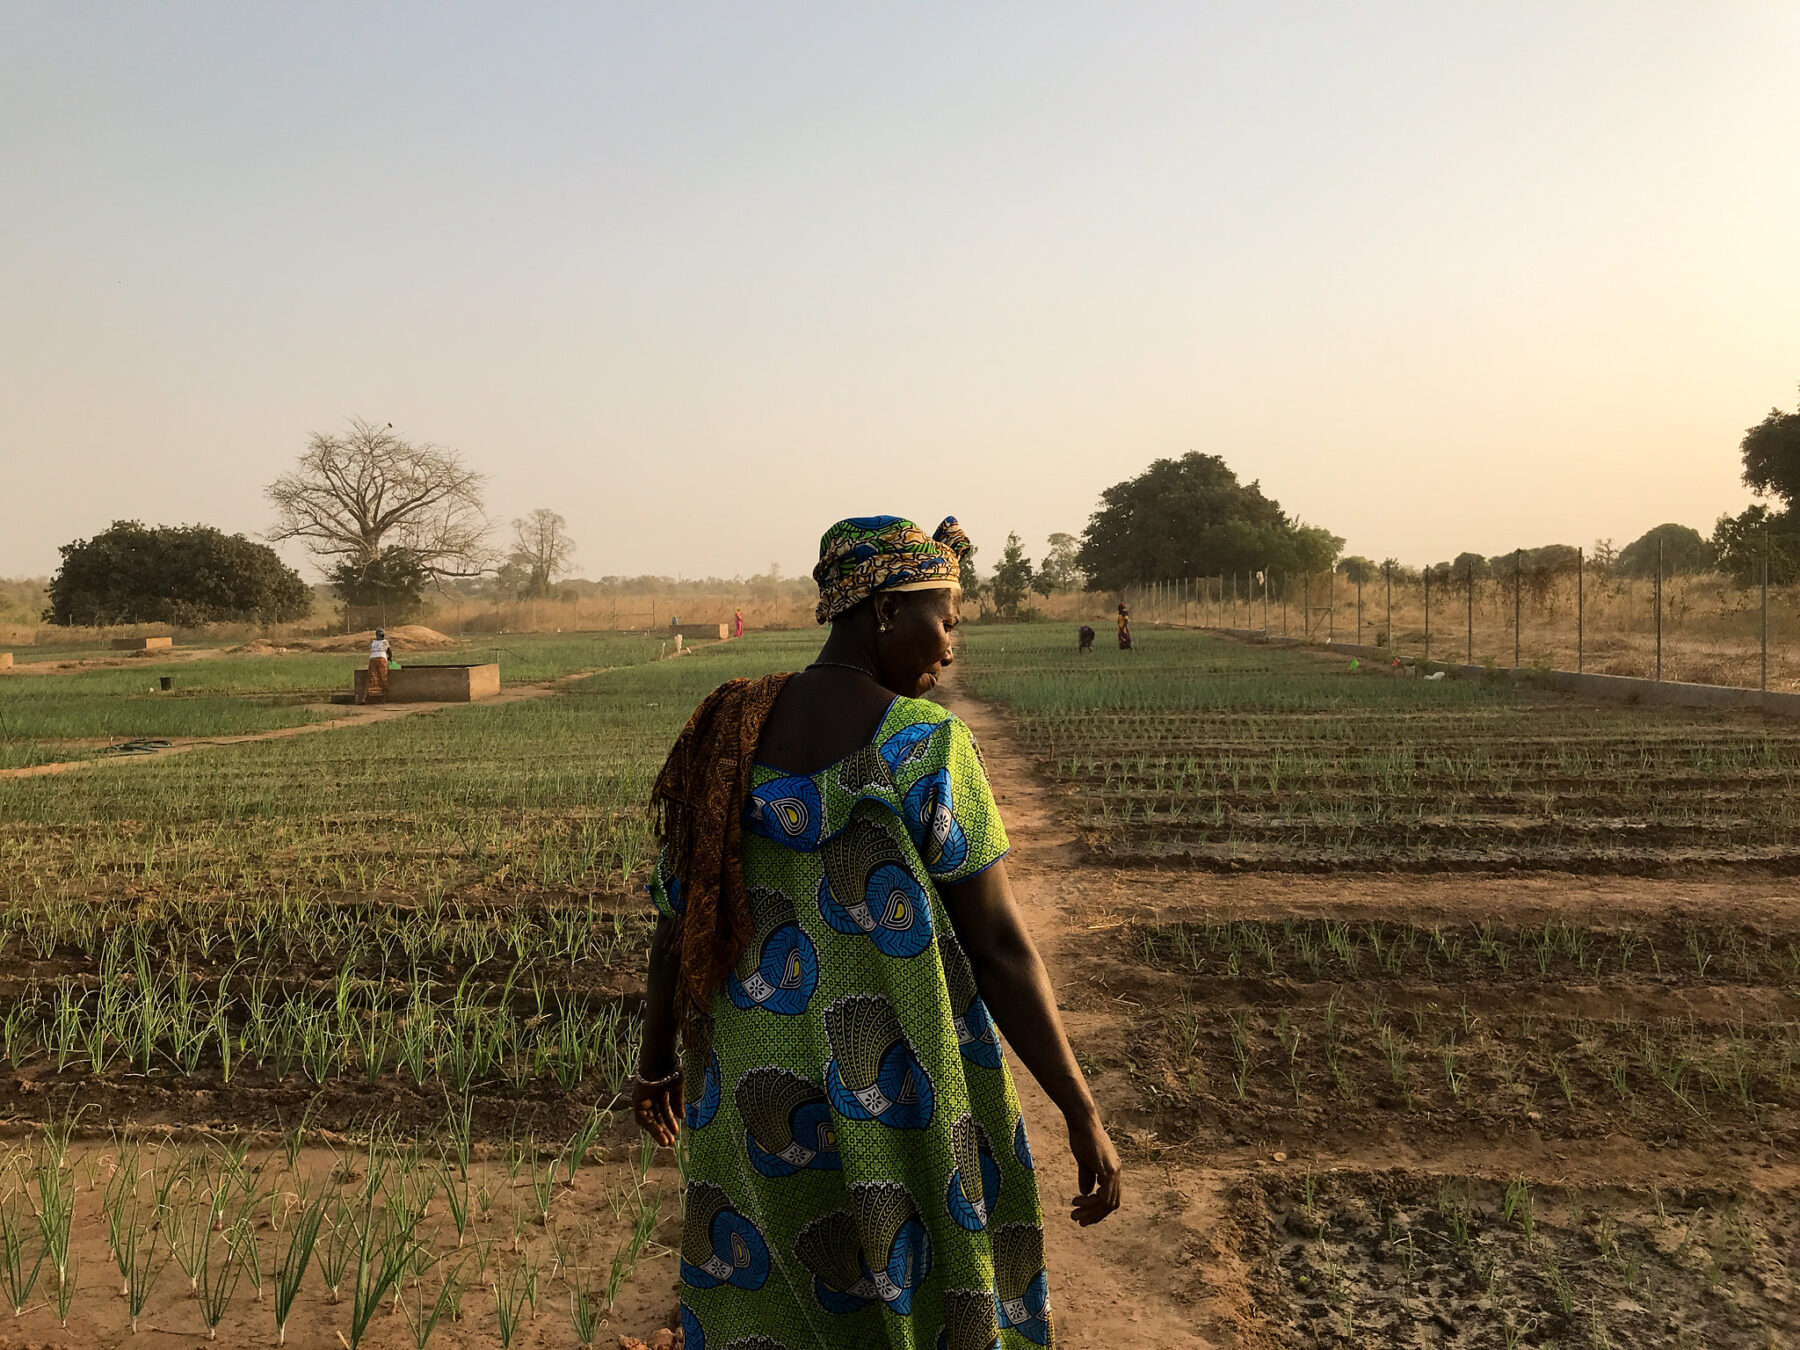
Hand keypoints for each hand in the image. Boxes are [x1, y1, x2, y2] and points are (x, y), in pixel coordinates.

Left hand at [632, 1068, 682, 1146]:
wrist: (661, 1060)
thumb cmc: (671, 1070)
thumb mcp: (677, 1090)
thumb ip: (677, 1104)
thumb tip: (682, 1117)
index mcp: (661, 1092)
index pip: (664, 1112)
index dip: (670, 1123)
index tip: (677, 1133)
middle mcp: (651, 1097)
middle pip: (655, 1118)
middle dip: (663, 1130)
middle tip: (671, 1143)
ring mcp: (643, 1098)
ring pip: (648, 1120)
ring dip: (656, 1131)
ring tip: (666, 1142)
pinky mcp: (637, 1099)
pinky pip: (641, 1117)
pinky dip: (650, 1125)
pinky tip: (660, 1131)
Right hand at [1065, 1108, 1120, 1225]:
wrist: (1082, 1122)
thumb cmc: (1082, 1137)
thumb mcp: (1085, 1160)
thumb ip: (1088, 1176)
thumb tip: (1085, 1192)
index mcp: (1113, 1169)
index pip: (1110, 1197)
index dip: (1098, 1209)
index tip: (1083, 1215)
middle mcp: (1117, 1172)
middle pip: (1112, 1203)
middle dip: (1095, 1215)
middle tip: (1079, 1222)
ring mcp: (1114, 1171)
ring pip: (1107, 1202)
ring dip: (1090, 1211)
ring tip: (1074, 1215)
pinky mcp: (1108, 1170)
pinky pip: (1103, 1195)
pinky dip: (1090, 1202)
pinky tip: (1077, 1201)